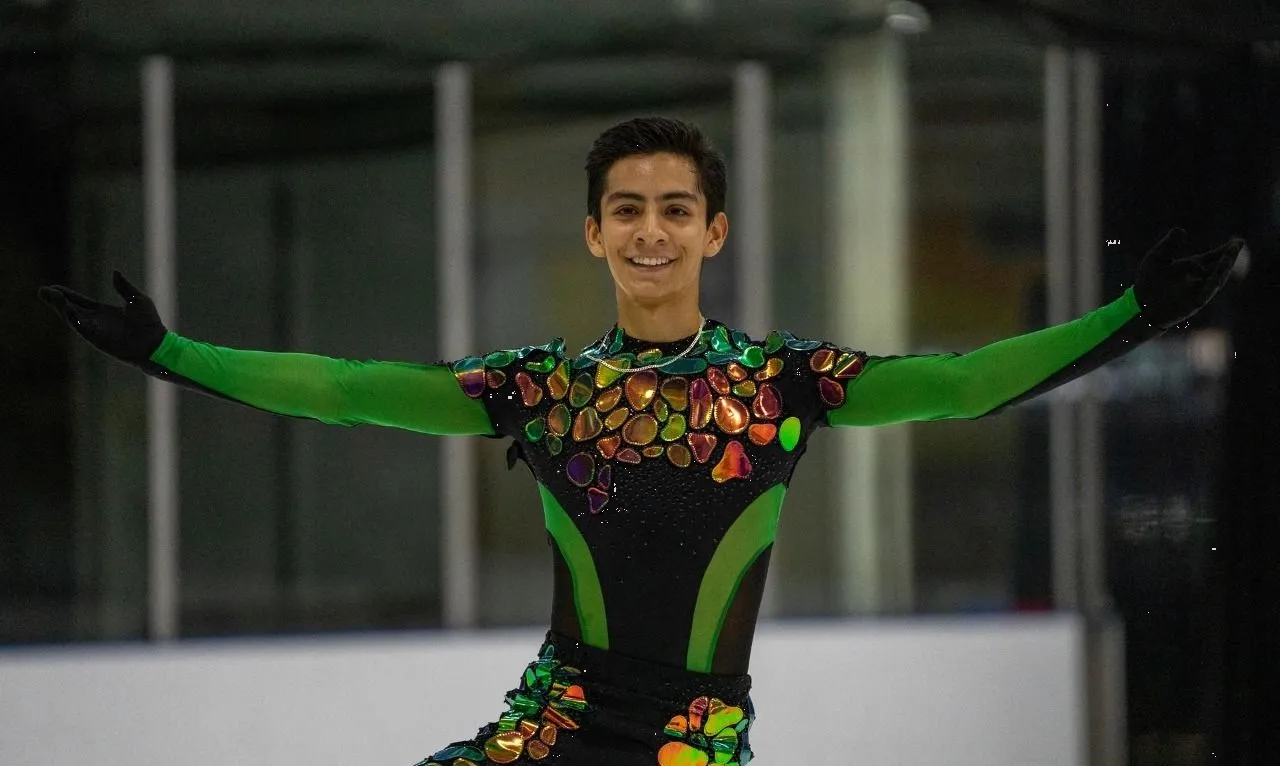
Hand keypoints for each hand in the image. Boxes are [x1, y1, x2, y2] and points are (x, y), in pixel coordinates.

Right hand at [39, 271, 168, 364]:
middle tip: (42, 290)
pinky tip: (64, 306)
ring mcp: (95, 330)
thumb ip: (124, 287)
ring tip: (49, 294)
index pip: (80, 301)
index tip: (53, 287)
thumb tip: (115, 273)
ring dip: (59, 307)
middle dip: (56, 300)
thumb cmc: (149, 324)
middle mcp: (96, 321)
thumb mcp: (137, 300)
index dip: (66, 295)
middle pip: (70, 309)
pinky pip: (80, 327)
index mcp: (104, 312)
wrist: (155, 343)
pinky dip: (71, 317)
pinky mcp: (96, 338)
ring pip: (71, 317)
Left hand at [1133, 228, 1245, 329]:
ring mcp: (1199, 291)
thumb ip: (1169, 244)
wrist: (1140, 305)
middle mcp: (1198, 279)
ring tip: (1231, 253)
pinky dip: (1215, 281)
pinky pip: (1208, 291)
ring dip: (1225, 266)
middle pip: (1219, 266)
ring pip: (1217, 278)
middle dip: (1229, 256)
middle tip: (1239, 243)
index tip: (1238, 241)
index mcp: (1191, 267)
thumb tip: (1181, 230)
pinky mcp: (1195, 302)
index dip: (1225, 250)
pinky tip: (1220, 272)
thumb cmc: (1147, 282)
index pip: (1212, 257)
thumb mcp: (1157, 258)